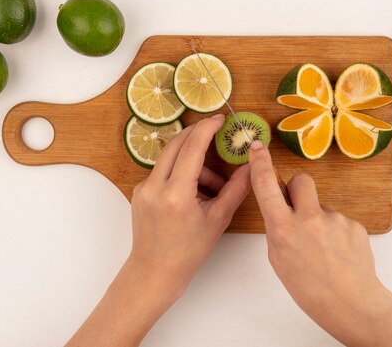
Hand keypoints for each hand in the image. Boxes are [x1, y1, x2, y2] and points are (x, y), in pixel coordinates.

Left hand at [129, 113, 250, 296]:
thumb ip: (236, 189)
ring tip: (213, 188)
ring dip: (193, 162)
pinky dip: (181, 174)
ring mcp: (143, 188)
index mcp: (176, 194)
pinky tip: (194, 194)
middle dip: (198, 136)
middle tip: (217, 133)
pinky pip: (163, 171)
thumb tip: (252, 167)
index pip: (192, 147)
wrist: (155, 272)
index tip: (220, 119)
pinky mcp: (139, 191)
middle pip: (177, 144)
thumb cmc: (188, 251)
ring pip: (170, 158)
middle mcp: (154, 186)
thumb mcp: (218, 219)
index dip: (207, 129)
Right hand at [248, 141, 382, 341]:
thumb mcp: (279, 260)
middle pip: (300, 180)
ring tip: (324, 248)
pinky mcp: (354, 224)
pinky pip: (339, 219)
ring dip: (319, 218)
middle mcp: (309, 219)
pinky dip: (336, 231)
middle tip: (299, 211)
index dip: (260, 163)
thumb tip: (282, 213)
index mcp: (283, 229)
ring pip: (321, 204)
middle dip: (297, 190)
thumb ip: (278, 230)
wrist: (351, 303)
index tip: (258, 147)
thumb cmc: (310, 289)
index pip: (266, 185)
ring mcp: (334, 219)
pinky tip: (338, 252)